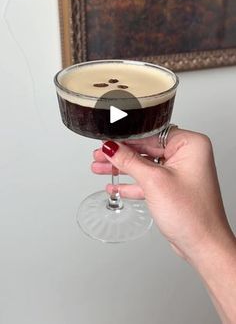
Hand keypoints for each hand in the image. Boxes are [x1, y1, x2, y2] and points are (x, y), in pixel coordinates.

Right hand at [91, 129, 233, 260]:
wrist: (203, 246)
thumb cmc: (193, 215)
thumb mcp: (154, 181)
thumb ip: (129, 161)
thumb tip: (111, 147)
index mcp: (190, 145)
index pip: (151, 134)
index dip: (127, 137)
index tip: (108, 140)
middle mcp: (187, 155)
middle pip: (146, 148)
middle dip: (121, 154)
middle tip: (100, 154)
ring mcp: (180, 172)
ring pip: (145, 164)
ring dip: (122, 168)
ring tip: (100, 167)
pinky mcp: (173, 187)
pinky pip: (148, 179)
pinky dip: (132, 183)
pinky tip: (116, 186)